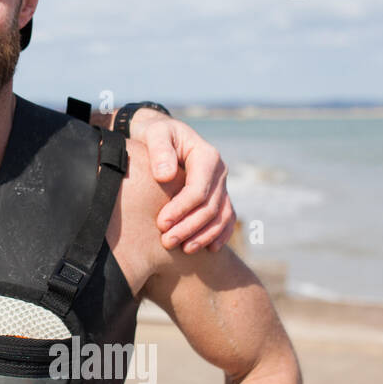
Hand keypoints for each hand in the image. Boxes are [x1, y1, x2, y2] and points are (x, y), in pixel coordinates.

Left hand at [129, 110, 234, 253]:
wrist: (163, 134)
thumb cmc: (157, 134)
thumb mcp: (156, 134)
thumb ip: (160, 151)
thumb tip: (166, 175)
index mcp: (207, 156)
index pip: (198, 190)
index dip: (181, 209)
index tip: (161, 223)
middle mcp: (219, 172)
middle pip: (210, 207)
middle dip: (189, 227)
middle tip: (166, 242)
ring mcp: (221, 185)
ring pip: (221, 216)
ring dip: (204, 235)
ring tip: (184, 249)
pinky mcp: (219, 195)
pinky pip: (227, 218)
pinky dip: (220, 234)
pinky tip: (209, 249)